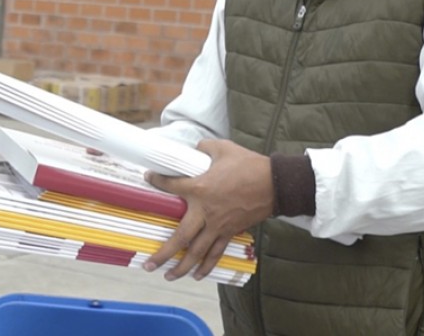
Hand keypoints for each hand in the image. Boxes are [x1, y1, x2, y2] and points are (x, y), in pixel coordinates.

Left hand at [142, 139, 273, 280]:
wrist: (275, 184)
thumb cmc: (249, 165)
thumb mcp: (223, 148)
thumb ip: (204, 147)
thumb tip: (195, 148)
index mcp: (200, 188)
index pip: (171, 186)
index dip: (157, 181)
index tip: (148, 177)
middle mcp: (206, 211)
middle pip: (180, 237)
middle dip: (163, 253)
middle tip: (148, 265)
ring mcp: (218, 225)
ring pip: (197, 251)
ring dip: (182, 266)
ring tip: (169, 276)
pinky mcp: (230, 232)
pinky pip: (216, 252)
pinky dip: (207, 265)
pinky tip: (197, 275)